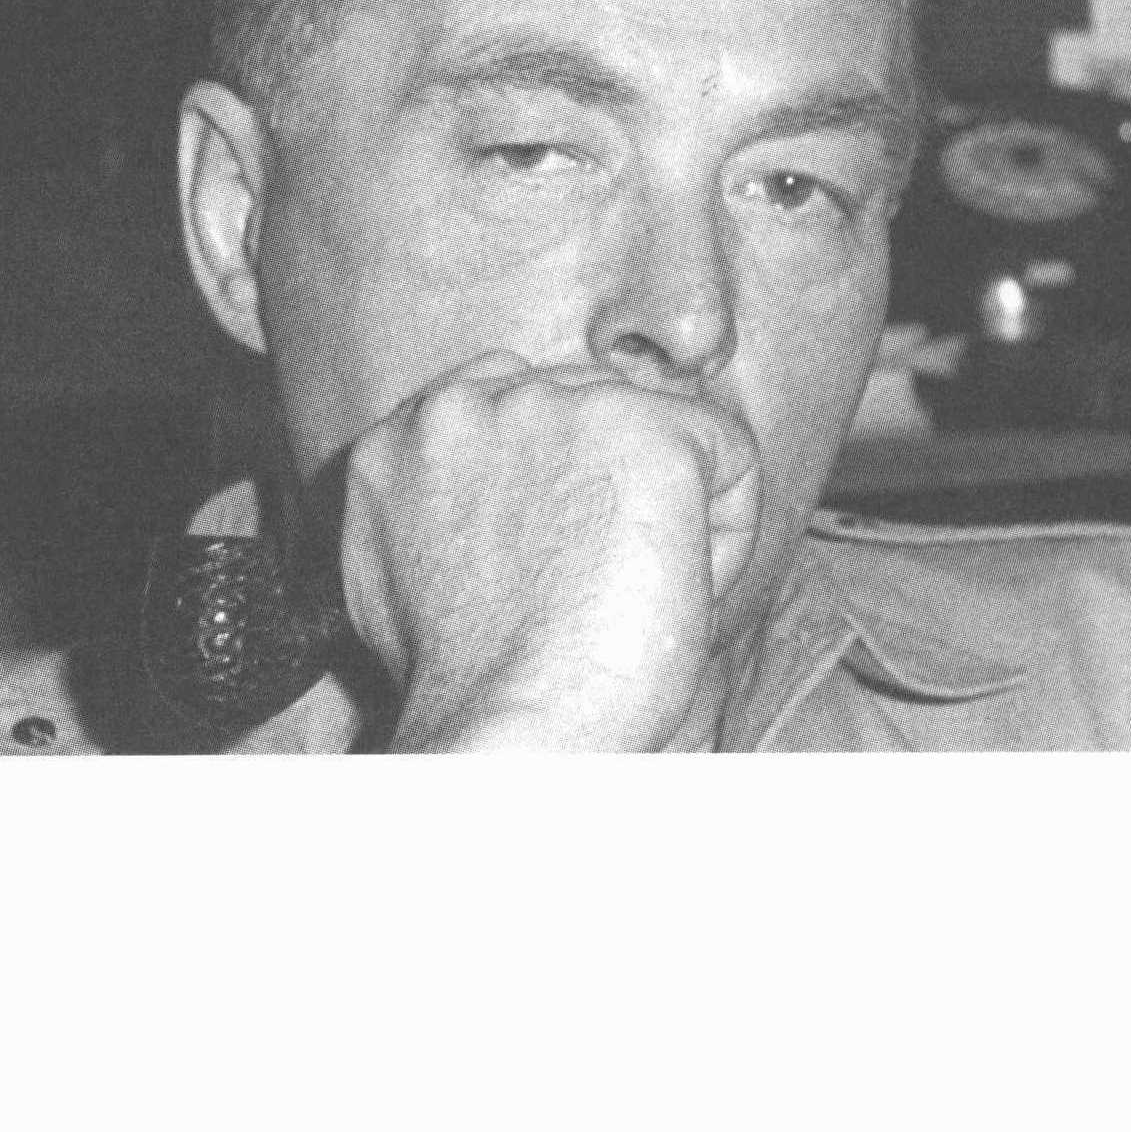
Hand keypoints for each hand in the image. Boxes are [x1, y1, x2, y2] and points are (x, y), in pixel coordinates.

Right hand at [335, 354, 761, 750]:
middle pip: (589, 409)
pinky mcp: (644, 430)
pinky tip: (669, 590)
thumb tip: (495, 486)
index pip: (510, 403)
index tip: (552, 559)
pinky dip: (725, 532)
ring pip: (661, 429)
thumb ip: (443, 504)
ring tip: (622, 596)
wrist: (513, 727)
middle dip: (608, 493)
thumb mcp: (411, 575)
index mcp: (399, 439)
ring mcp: (553, 406)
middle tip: (587, 592)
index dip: (553, 480)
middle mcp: (467, 404)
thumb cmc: (474, 686)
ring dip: (664, 510)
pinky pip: (730, 455)